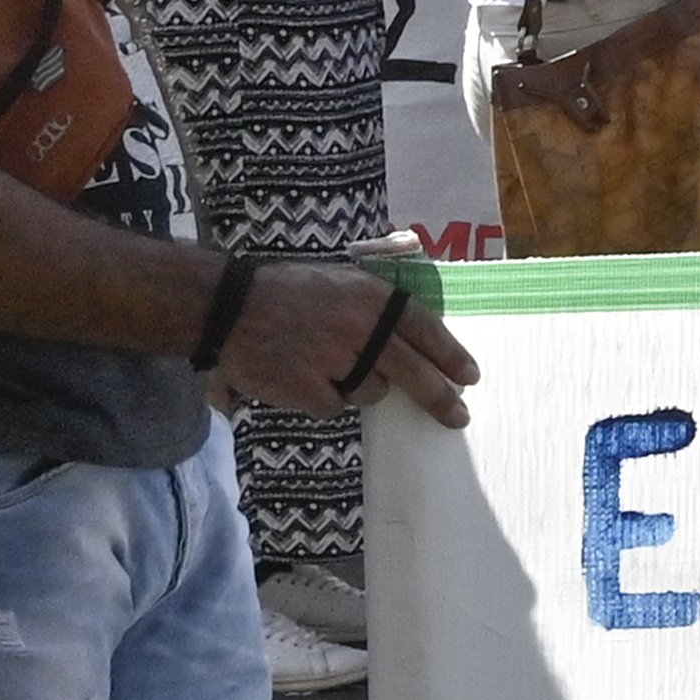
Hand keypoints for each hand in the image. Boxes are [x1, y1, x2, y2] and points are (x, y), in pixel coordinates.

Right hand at [217, 256, 474, 428]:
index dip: (450, 355)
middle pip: (413, 371)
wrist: (229, 306)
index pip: (424, 328)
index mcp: (371, 297)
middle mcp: (360, 328)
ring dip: (359, 387)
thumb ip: (376, 308)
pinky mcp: (309, 388)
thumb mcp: (340, 282)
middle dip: (440, 398)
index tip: (470, 377)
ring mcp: (335, 360)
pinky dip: (323, 399)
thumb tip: (414, 341)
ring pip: (371, 391)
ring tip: (324, 365)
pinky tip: (302, 378)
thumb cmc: (286, 291)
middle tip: (459, 416)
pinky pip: (334, 406)